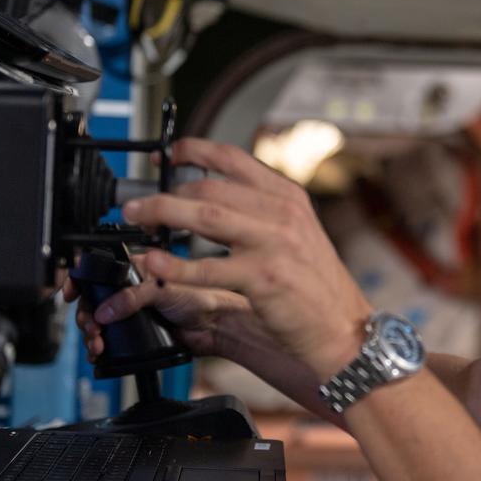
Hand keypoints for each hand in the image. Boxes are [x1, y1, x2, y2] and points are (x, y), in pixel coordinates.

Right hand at [64, 252, 248, 362]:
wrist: (213, 328)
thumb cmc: (200, 298)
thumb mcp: (163, 290)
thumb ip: (133, 296)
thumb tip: (105, 309)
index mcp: (138, 268)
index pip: (100, 271)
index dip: (82, 281)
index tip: (71, 293)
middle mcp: (131, 288)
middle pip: (93, 299)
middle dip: (86, 314)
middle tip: (91, 326)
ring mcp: (131, 310)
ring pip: (98, 320)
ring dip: (91, 333)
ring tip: (97, 342)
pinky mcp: (134, 330)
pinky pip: (108, 337)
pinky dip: (99, 346)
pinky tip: (99, 351)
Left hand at [119, 138, 371, 379]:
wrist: (343, 329)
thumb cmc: (317, 287)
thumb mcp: (297, 234)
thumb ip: (260, 212)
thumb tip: (208, 199)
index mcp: (288, 196)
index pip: (233, 157)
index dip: (192, 151)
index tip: (166, 155)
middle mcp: (283, 213)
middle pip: (211, 187)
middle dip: (166, 191)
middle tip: (138, 203)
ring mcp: (274, 243)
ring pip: (205, 216)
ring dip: (162, 213)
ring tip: (136, 218)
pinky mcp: (263, 277)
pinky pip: (206, 267)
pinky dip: (173, 265)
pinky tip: (153, 263)